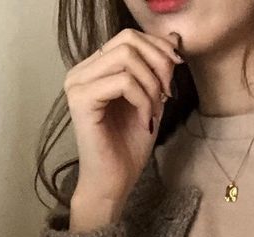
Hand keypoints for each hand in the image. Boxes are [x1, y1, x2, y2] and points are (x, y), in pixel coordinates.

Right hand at [64, 28, 183, 229]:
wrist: (115, 182)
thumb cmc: (128, 148)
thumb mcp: (151, 101)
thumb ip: (158, 70)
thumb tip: (175, 37)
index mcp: (95, 69)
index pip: (129, 37)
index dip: (159, 50)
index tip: (173, 76)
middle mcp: (82, 71)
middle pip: (128, 40)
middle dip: (158, 64)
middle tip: (167, 93)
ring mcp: (78, 84)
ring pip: (127, 58)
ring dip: (152, 85)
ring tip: (155, 111)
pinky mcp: (81, 100)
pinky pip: (123, 82)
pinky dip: (143, 100)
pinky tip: (145, 121)